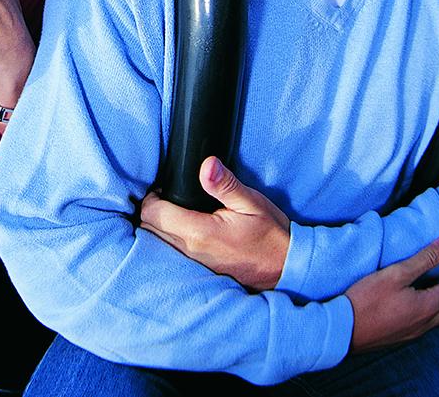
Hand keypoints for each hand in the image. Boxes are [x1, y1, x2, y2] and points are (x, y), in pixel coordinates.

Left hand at [139, 157, 290, 290]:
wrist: (288, 267)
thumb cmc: (271, 234)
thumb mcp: (251, 202)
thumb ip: (225, 184)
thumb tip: (207, 165)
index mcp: (200, 233)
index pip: (153, 214)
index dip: (153, 197)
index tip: (164, 188)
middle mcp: (192, 252)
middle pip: (149, 230)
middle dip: (153, 211)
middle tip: (168, 197)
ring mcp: (196, 266)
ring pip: (158, 244)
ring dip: (160, 227)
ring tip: (175, 211)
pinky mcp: (202, 272)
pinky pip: (173, 256)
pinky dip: (169, 242)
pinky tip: (183, 230)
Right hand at [347, 236, 438, 351]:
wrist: (345, 330)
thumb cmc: (367, 301)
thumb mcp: (397, 273)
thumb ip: (426, 258)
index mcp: (430, 306)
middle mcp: (428, 322)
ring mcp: (416, 330)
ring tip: (438, 275)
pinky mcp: (404, 333)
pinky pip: (430, 318)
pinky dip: (434, 302)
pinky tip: (418, 293)